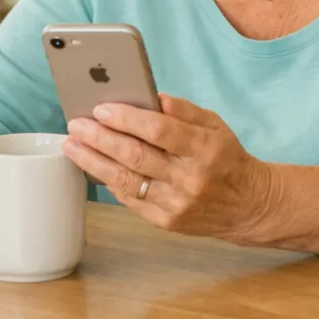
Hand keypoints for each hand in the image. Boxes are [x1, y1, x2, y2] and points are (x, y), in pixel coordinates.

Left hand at [63, 95, 277, 242]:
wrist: (246, 205)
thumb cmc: (226, 157)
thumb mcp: (215, 125)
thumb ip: (185, 110)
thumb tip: (153, 96)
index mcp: (204, 148)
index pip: (160, 131)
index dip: (128, 119)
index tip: (102, 108)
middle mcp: (190, 178)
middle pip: (136, 156)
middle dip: (101, 138)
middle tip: (77, 124)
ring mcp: (176, 204)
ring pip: (126, 180)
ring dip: (93, 161)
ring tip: (72, 145)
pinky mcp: (165, 222)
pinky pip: (129, 200)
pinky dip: (107, 181)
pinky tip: (91, 166)